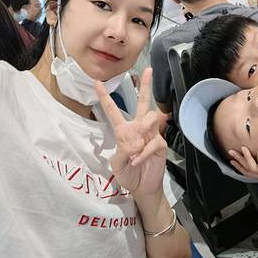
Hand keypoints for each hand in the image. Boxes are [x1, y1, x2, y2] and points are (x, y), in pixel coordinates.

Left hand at [97, 68, 166, 199]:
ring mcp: (151, 134)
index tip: (97, 82)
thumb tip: (135, 142)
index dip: (105, 97)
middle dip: (146, 85)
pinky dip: (144, 152)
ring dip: (142, 133)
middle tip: (148, 69)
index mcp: (124, 131)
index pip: (113, 111)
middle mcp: (138, 128)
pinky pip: (154, 141)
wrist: (142, 188)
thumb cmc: (127, 174)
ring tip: (135, 150)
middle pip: (143, 102)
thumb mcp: (117, 164)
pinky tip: (138, 160)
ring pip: (151, 118)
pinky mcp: (161, 144)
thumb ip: (122, 151)